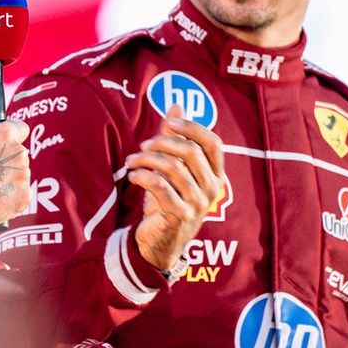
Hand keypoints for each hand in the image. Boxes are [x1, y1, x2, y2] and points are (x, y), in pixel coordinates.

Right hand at [0, 120, 30, 227]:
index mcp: (5, 135)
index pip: (20, 128)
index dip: (10, 136)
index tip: (1, 145)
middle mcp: (19, 153)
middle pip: (18, 155)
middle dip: (5, 161)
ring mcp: (22, 177)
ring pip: (19, 176)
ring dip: (8, 180)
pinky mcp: (23, 198)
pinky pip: (19, 195)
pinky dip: (9, 198)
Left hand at [127, 104, 224, 272]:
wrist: (160, 241)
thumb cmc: (168, 200)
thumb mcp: (173, 168)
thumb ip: (175, 138)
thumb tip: (176, 106)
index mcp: (215, 174)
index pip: (213, 143)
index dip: (193, 128)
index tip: (169, 124)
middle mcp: (211, 189)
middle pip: (191, 152)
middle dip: (163, 142)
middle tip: (143, 145)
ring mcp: (197, 204)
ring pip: (173, 168)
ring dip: (147, 159)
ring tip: (132, 162)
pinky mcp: (179, 215)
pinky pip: (160, 187)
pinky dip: (143, 176)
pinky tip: (133, 176)